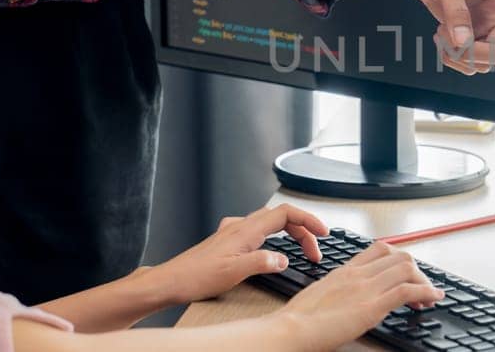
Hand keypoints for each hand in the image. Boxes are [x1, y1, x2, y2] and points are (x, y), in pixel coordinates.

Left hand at [149, 204, 328, 304]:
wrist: (170, 281)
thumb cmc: (196, 276)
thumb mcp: (234, 272)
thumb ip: (263, 262)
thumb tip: (283, 259)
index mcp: (245, 230)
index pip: (286, 214)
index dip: (308, 220)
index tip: (323, 232)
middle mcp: (239, 226)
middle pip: (281, 217)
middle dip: (303, 231)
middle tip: (314, 252)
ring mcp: (232, 232)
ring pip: (269, 223)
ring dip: (290, 234)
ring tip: (301, 250)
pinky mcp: (227, 241)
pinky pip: (258, 231)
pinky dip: (274, 237)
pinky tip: (272, 250)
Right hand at [272, 243, 443, 350]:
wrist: (290, 329)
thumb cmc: (298, 319)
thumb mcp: (320, 294)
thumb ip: (339, 290)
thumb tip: (349, 297)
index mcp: (345, 270)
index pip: (380, 250)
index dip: (399, 259)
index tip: (406, 273)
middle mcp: (358, 274)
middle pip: (399, 256)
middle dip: (416, 270)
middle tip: (422, 287)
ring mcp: (366, 288)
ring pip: (407, 268)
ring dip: (424, 281)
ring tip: (430, 296)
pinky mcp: (372, 306)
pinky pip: (408, 291)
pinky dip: (427, 292)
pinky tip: (434, 299)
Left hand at [400, 0, 494, 74]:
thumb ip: (455, 12)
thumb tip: (464, 41)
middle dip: (475, 55)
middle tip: (452, 42)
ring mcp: (482, 27)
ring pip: (483, 62)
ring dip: (459, 57)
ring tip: (441, 35)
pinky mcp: (467, 34)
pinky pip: (467, 60)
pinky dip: (452, 57)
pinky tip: (440, 38)